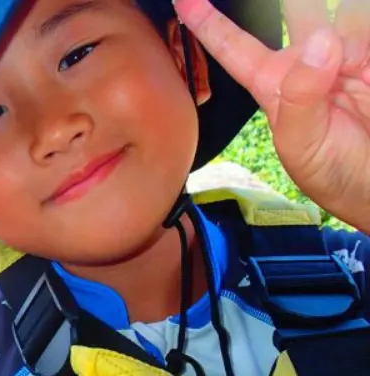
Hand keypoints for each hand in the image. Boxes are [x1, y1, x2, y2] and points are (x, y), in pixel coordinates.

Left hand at [174, 0, 369, 230]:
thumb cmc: (331, 172)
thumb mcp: (301, 144)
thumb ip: (301, 95)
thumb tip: (320, 42)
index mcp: (275, 83)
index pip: (235, 46)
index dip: (208, 23)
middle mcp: (310, 60)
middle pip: (298, 8)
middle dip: (297, 1)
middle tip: (302, 12)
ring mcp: (349, 53)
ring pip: (345, 10)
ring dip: (346, 22)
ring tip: (351, 63)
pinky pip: (368, 25)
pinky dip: (363, 37)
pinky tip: (361, 62)